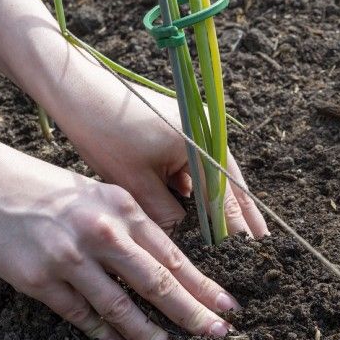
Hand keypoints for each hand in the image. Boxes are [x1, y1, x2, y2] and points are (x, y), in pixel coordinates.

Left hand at [0, 0, 267, 238]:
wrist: (77, 91)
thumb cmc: (104, 134)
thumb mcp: (135, 183)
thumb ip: (165, 212)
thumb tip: (183, 234)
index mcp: (198, 142)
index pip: (222, 191)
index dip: (235, 222)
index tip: (250, 248)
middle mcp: (202, 129)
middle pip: (226, 179)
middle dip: (241, 211)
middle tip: (263, 239)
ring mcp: (189, 125)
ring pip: (208, 171)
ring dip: (217, 199)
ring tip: (238, 229)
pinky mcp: (173, 125)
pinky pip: (191, 161)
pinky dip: (195, 184)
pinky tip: (198, 207)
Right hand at [0, 74, 240, 339]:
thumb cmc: (41, 187)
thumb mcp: (93, 193)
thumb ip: (127, 226)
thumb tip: (163, 266)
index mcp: (120, 206)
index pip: (172, 254)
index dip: (203, 285)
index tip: (228, 307)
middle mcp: (101, 231)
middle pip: (156, 282)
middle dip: (192, 313)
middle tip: (218, 336)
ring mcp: (69, 256)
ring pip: (120, 307)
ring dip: (149, 335)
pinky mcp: (39, 278)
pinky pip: (81, 314)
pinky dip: (103, 333)